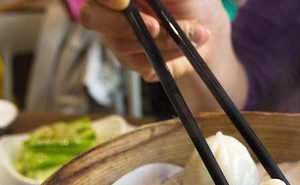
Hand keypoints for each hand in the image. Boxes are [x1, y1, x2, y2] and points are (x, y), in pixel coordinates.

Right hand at [79, 0, 227, 81]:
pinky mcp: (131, 61)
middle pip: (91, 17)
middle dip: (125, 25)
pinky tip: (184, 47)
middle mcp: (108, 10)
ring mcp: (115, 37)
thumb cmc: (191, 0)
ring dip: (161, 41)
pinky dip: (167, 56)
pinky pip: (140, 64)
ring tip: (193, 33)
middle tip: (156, 27)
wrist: (207, 27)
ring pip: (122, 44)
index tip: (124, 2)